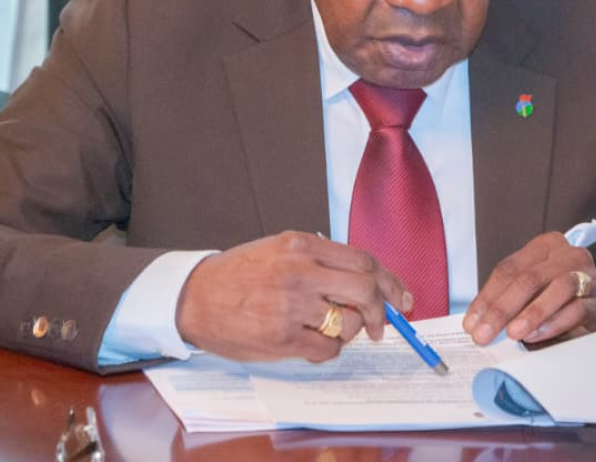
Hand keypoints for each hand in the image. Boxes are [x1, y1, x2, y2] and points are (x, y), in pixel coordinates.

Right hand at [175, 231, 412, 362]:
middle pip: (365, 290)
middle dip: (381, 311)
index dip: (390, 281)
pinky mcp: (281, 338)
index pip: (363, 261)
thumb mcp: (280, 251)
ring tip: (329, 329)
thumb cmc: (240, 275)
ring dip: (349, 332)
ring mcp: (290, 306)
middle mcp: (298, 272)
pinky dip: (328, 350)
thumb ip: (321, 261)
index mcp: (301, 245)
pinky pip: (327, 350)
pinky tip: (310, 342)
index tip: (401, 297)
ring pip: (349, 324)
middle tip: (382, 324)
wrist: (194, 297)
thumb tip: (370, 285)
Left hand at [463, 231, 595, 346]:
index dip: (487, 296)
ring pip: (557, 288)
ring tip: (512, 333)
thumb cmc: (558, 294)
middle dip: (502, 308)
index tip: (471, 321)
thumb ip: (509, 298)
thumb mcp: (532, 288)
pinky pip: (576, 309)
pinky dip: (553, 324)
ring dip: (531, 313)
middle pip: (528, 278)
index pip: (508, 269)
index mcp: (544, 246)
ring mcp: (587, 275)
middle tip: (484, 334)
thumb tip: (479, 322)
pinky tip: (536, 335)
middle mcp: (567, 255)